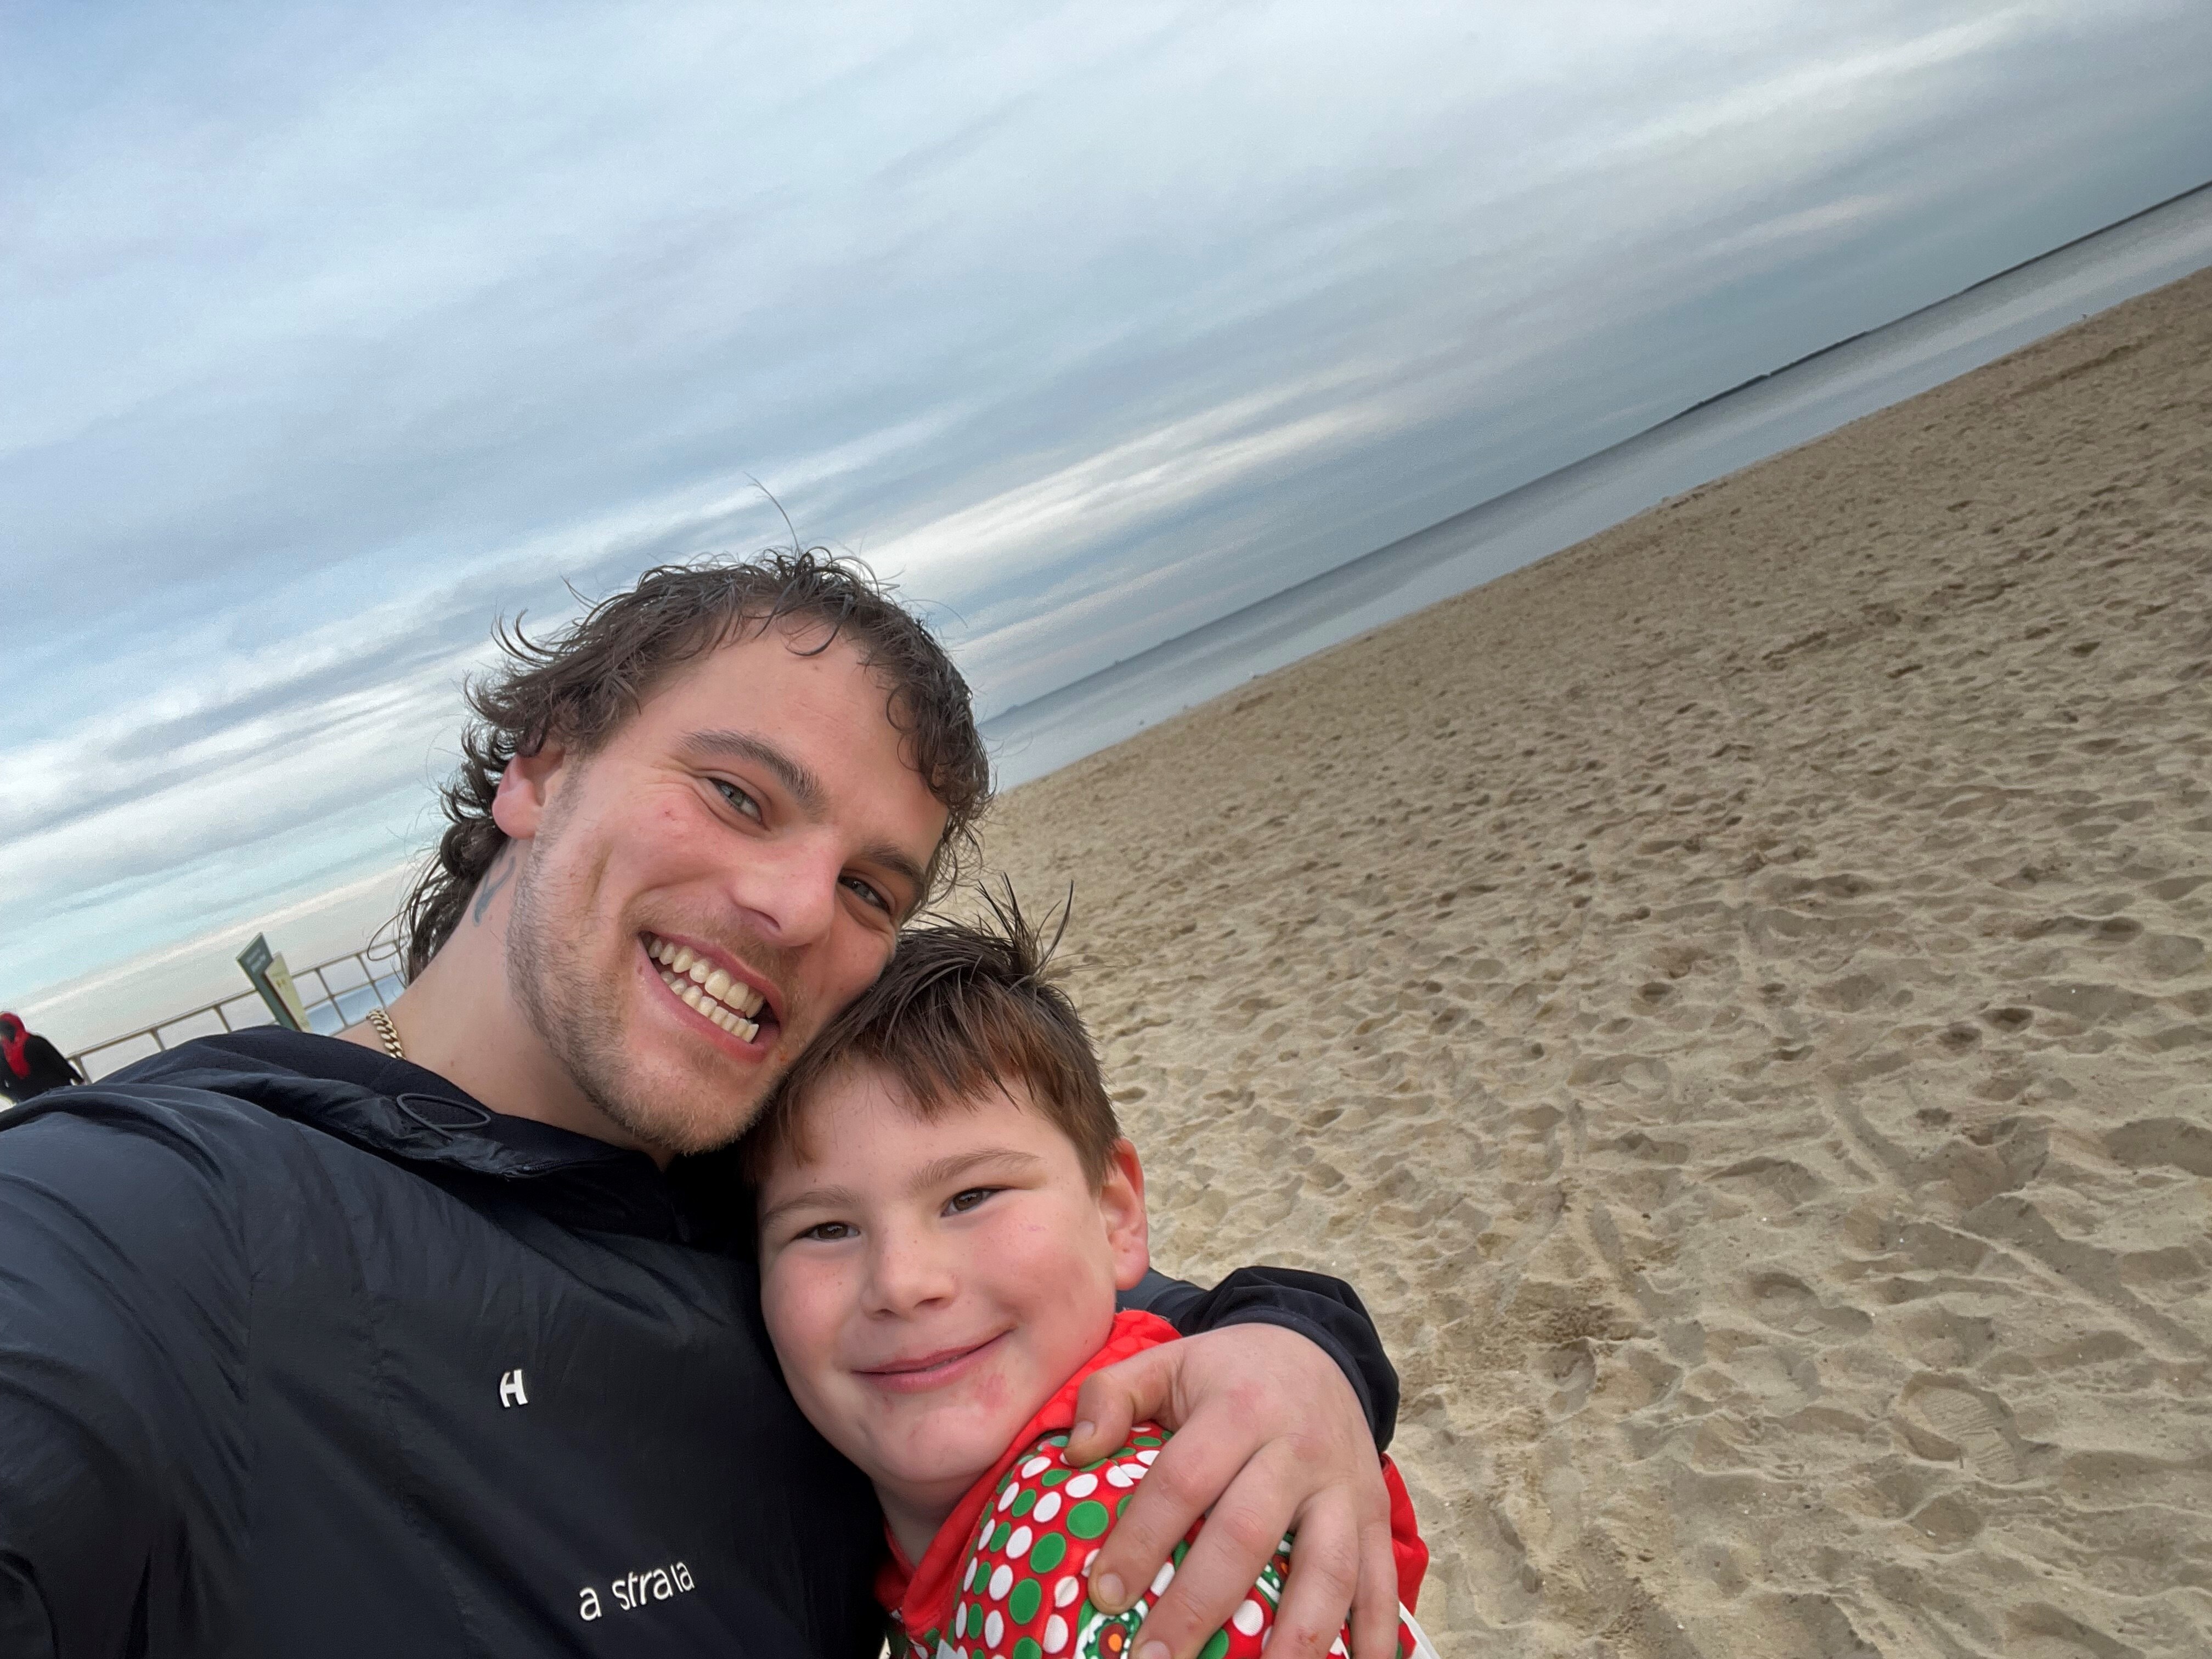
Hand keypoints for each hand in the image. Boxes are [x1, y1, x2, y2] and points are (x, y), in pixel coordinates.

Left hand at [1064, 1323, 1397, 1658]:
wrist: (1320, 1349)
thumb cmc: (1227, 1374)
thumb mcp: (1167, 1360)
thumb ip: (1112, 1394)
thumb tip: (1074, 1451)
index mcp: (1239, 1409)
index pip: (1185, 1479)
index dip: (1143, 1538)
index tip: (1105, 1594)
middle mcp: (1298, 1450)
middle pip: (1247, 1534)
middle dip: (1197, 1606)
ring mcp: (1345, 1489)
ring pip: (1328, 1570)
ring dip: (1293, 1641)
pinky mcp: (1377, 1518)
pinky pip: (1382, 1585)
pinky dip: (1377, 1639)